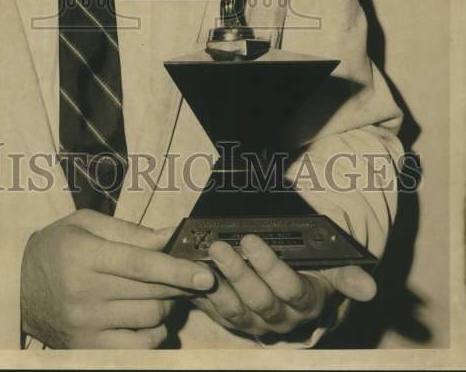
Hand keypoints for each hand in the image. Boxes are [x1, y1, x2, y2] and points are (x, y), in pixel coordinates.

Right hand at [20, 209, 214, 348]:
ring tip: (158, 292)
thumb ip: (130, 231)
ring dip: (165, 306)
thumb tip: (172, 235)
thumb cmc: (56, 248)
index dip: (176, 268)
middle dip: (177, 284)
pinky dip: (153, 332)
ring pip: (149, 319)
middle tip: (186, 275)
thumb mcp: (85, 224)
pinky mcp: (88, 349)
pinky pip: (139, 346)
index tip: (205, 273)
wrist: (17, 287)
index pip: (140, 264)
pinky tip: (146, 317)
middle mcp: (83, 293)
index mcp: (82, 255)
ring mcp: (85, 326)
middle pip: (150, 293)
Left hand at [191, 235, 376, 338]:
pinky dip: (201, 293)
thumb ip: (348, 276)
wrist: (297, 288)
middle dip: (238, 272)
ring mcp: (255, 321)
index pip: (290, 288)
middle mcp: (281, 318)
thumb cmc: (313, 270)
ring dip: (217, 285)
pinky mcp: (232, 319)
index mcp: (307, 303)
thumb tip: (370, 288)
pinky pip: (214, 311)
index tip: (252, 239)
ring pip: (235, 310)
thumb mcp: (332, 269)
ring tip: (202, 257)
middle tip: (219, 245)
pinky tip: (190, 273)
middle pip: (259, 300)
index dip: (270, 266)